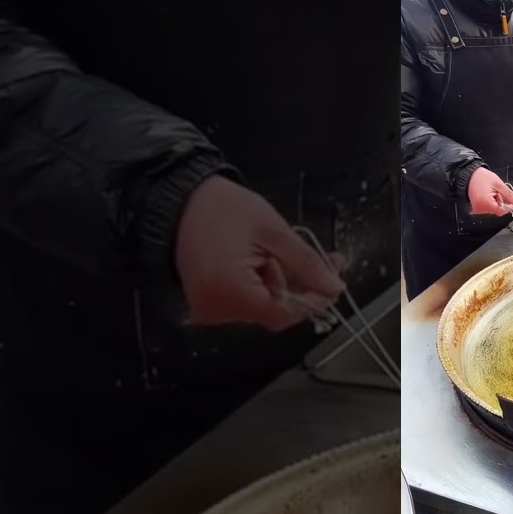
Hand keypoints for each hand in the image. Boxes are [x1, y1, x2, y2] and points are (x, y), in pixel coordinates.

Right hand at [174, 176, 344, 331]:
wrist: (180, 199)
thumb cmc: (220, 209)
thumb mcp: (274, 232)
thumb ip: (306, 263)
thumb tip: (332, 286)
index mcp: (231, 293)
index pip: (285, 314)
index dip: (314, 301)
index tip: (333, 284)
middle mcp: (215, 309)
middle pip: (274, 311)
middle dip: (300, 287)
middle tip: (321, 261)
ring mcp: (208, 308)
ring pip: (262, 306)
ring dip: (280, 283)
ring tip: (277, 251)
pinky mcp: (207, 301)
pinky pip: (245, 300)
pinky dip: (262, 283)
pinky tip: (263, 259)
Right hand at [467, 166, 512, 214]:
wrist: (469, 174)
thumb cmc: (481, 177)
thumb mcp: (498, 184)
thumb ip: (509, 194)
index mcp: (485, 204)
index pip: (502, 211)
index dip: (511, 206)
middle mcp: (480, 209)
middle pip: (498, 209)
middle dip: (506, 201)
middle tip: (512, 193)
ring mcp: (478, 208)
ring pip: (494, 208)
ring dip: (500, 200)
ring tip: (498, 190)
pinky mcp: (477, 206)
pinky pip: (489, 206)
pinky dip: (494, 200)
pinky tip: (494, 193)